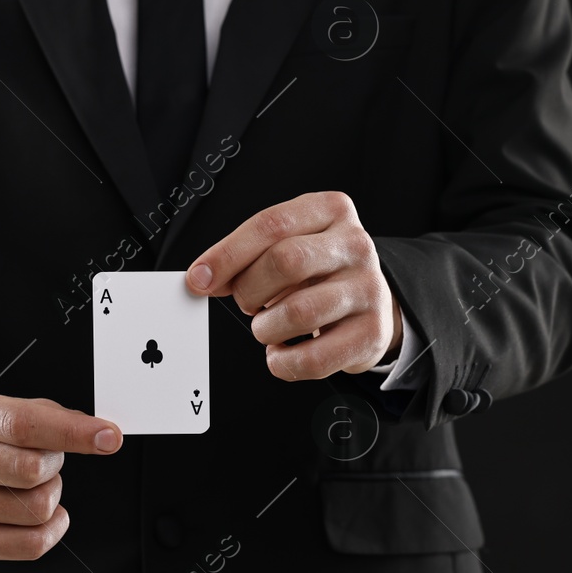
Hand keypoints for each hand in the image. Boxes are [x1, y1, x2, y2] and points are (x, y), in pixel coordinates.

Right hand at [0, 388, 121, 559]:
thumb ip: (57, 418)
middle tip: (46, 459)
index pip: (22, 425)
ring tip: (33, 484)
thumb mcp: (17, 408)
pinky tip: (41, 514)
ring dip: (51, 494)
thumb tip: (103, 436)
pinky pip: (33, 544)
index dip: (71, 432)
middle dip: (55, 464)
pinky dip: (52, 528)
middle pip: (30, 470)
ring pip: (38, 508)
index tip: (110, 438)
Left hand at [186, 191, 402, 380]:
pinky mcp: (372, 332)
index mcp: (331, 210)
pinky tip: (282, 352)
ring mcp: (368, 288)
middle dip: (249, 289)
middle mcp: (355, 245)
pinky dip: (284, 362)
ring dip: (266, 328)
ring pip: (298, 311)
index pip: (271, 224)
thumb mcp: (289, 245)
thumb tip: (204, 278)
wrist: (370, 302)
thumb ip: (248, 255)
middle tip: (246, 302)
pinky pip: (314, 357)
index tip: (200, 278)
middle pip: (284, 261)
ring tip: (268, 326)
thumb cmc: (318, 271)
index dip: (228, 254)